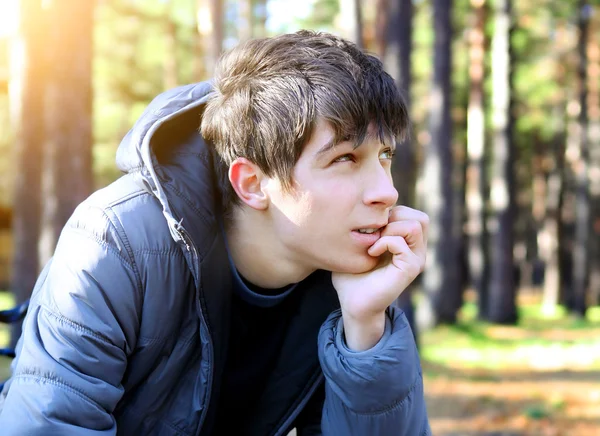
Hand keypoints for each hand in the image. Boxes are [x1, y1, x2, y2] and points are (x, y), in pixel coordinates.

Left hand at [332, 206, 427, 349]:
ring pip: (416, 225)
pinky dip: (384, 242)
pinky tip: (371, 253)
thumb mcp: (359, 245)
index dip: (391, 213)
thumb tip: (365, 206)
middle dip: (396, 217)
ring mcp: (415, 260)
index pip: (412, 214)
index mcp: (407, 244)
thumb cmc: (352, 275)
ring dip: (391, 228)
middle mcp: (416, 251)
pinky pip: (402, 243)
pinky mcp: (409, 270)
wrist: (353, 304)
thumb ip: (367, 227)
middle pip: (420, 218)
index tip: (371, 227)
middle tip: (376, 232)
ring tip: (375, 241)